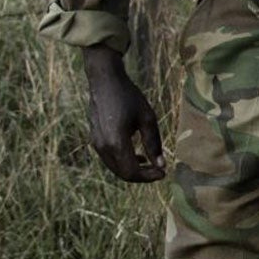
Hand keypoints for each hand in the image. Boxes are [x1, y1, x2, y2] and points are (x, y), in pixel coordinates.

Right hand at [82, 46, 165, 182]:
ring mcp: (96, 143)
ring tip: (151, 163)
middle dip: (142, 176)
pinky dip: (124, 162)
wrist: (105, 81)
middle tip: (159, 171)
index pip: (131, 171)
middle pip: (122, 173)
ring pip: (115, 168)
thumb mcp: (147, 118)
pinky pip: (110, 159)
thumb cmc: (129, 97)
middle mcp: (102, 146)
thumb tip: (161, 165)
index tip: (164, 173)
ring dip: (133, 169)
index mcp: (115, 142)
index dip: (148, 177)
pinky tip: (138, 156)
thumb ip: (153, 143)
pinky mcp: (95, 139)